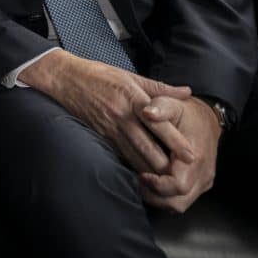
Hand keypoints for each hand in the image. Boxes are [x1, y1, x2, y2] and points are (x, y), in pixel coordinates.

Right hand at [20, 49, 195, 174]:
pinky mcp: (98, 135)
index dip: (176, 142)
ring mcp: (108, 128)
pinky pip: (118, 155)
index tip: (192, 156)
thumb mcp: (130, 75)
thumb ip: (160, 87)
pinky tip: (141, 175)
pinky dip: (131, 166)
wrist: (65, 78)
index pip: (160, 124)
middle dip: (165, 165)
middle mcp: (122, 116)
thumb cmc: (98, 75)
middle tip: (181, 177)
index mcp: (133, 98)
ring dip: (149, 170)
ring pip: (133, 156)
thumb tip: (187, 92)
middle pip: (148, 147)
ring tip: (165, 181)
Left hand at [137, 96, 220, 212]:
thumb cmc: (185, 112)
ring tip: (142, 184)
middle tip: (136, 181)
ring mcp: (204, 181)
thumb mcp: (172, 104)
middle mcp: (203, 174)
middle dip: (154, 196)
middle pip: (178, 202)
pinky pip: (183, 199)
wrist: (206, 118)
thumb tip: (148, 112)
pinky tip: (152, 184)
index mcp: (197, 158)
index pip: (177, 185)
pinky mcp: (200, 183)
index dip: (156, 184)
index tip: (140, 174)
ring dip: (159, 199)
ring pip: (180, 205)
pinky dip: (166, 196)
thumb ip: (160, 107)